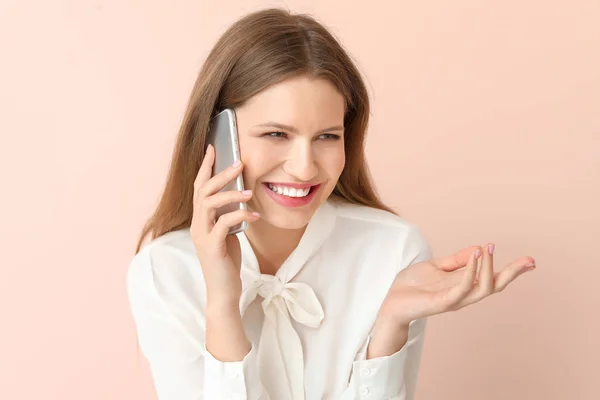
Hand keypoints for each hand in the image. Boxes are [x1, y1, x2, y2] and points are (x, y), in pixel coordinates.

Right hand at [190, 144, 259, 308]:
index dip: (205, 166)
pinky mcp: (212, 246)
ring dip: (231, 193)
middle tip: (239, 162)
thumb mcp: (227, 233)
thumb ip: (228, 216)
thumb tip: (240, 196)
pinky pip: (224, 223)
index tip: (213, 147)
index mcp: (199, 219)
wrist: (223, 291)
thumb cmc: (226, 261)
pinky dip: (240, 215)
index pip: (199, 186)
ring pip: (209, 204)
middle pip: (203, 190)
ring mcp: (202, 235)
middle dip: (220, 173)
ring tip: (250, 191)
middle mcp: (197, 224)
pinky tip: (255, 215)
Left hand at [377, 244, 535, 324]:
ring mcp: (454, 300)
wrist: (391, 300)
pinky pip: (462, 289)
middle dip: (513, 274)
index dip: (512, 271)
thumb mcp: (436, 266)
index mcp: (463, 285)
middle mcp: (463, 294)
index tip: (531, 261)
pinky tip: (474, 256)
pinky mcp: (442, 302)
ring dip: (489, 267)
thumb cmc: (412, 286)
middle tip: (528, 261)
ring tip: (488, 248)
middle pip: (496, 286)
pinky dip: (470, 272)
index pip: (493, 278)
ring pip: (483, 289)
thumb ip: (456, 260)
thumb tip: (478, 248)